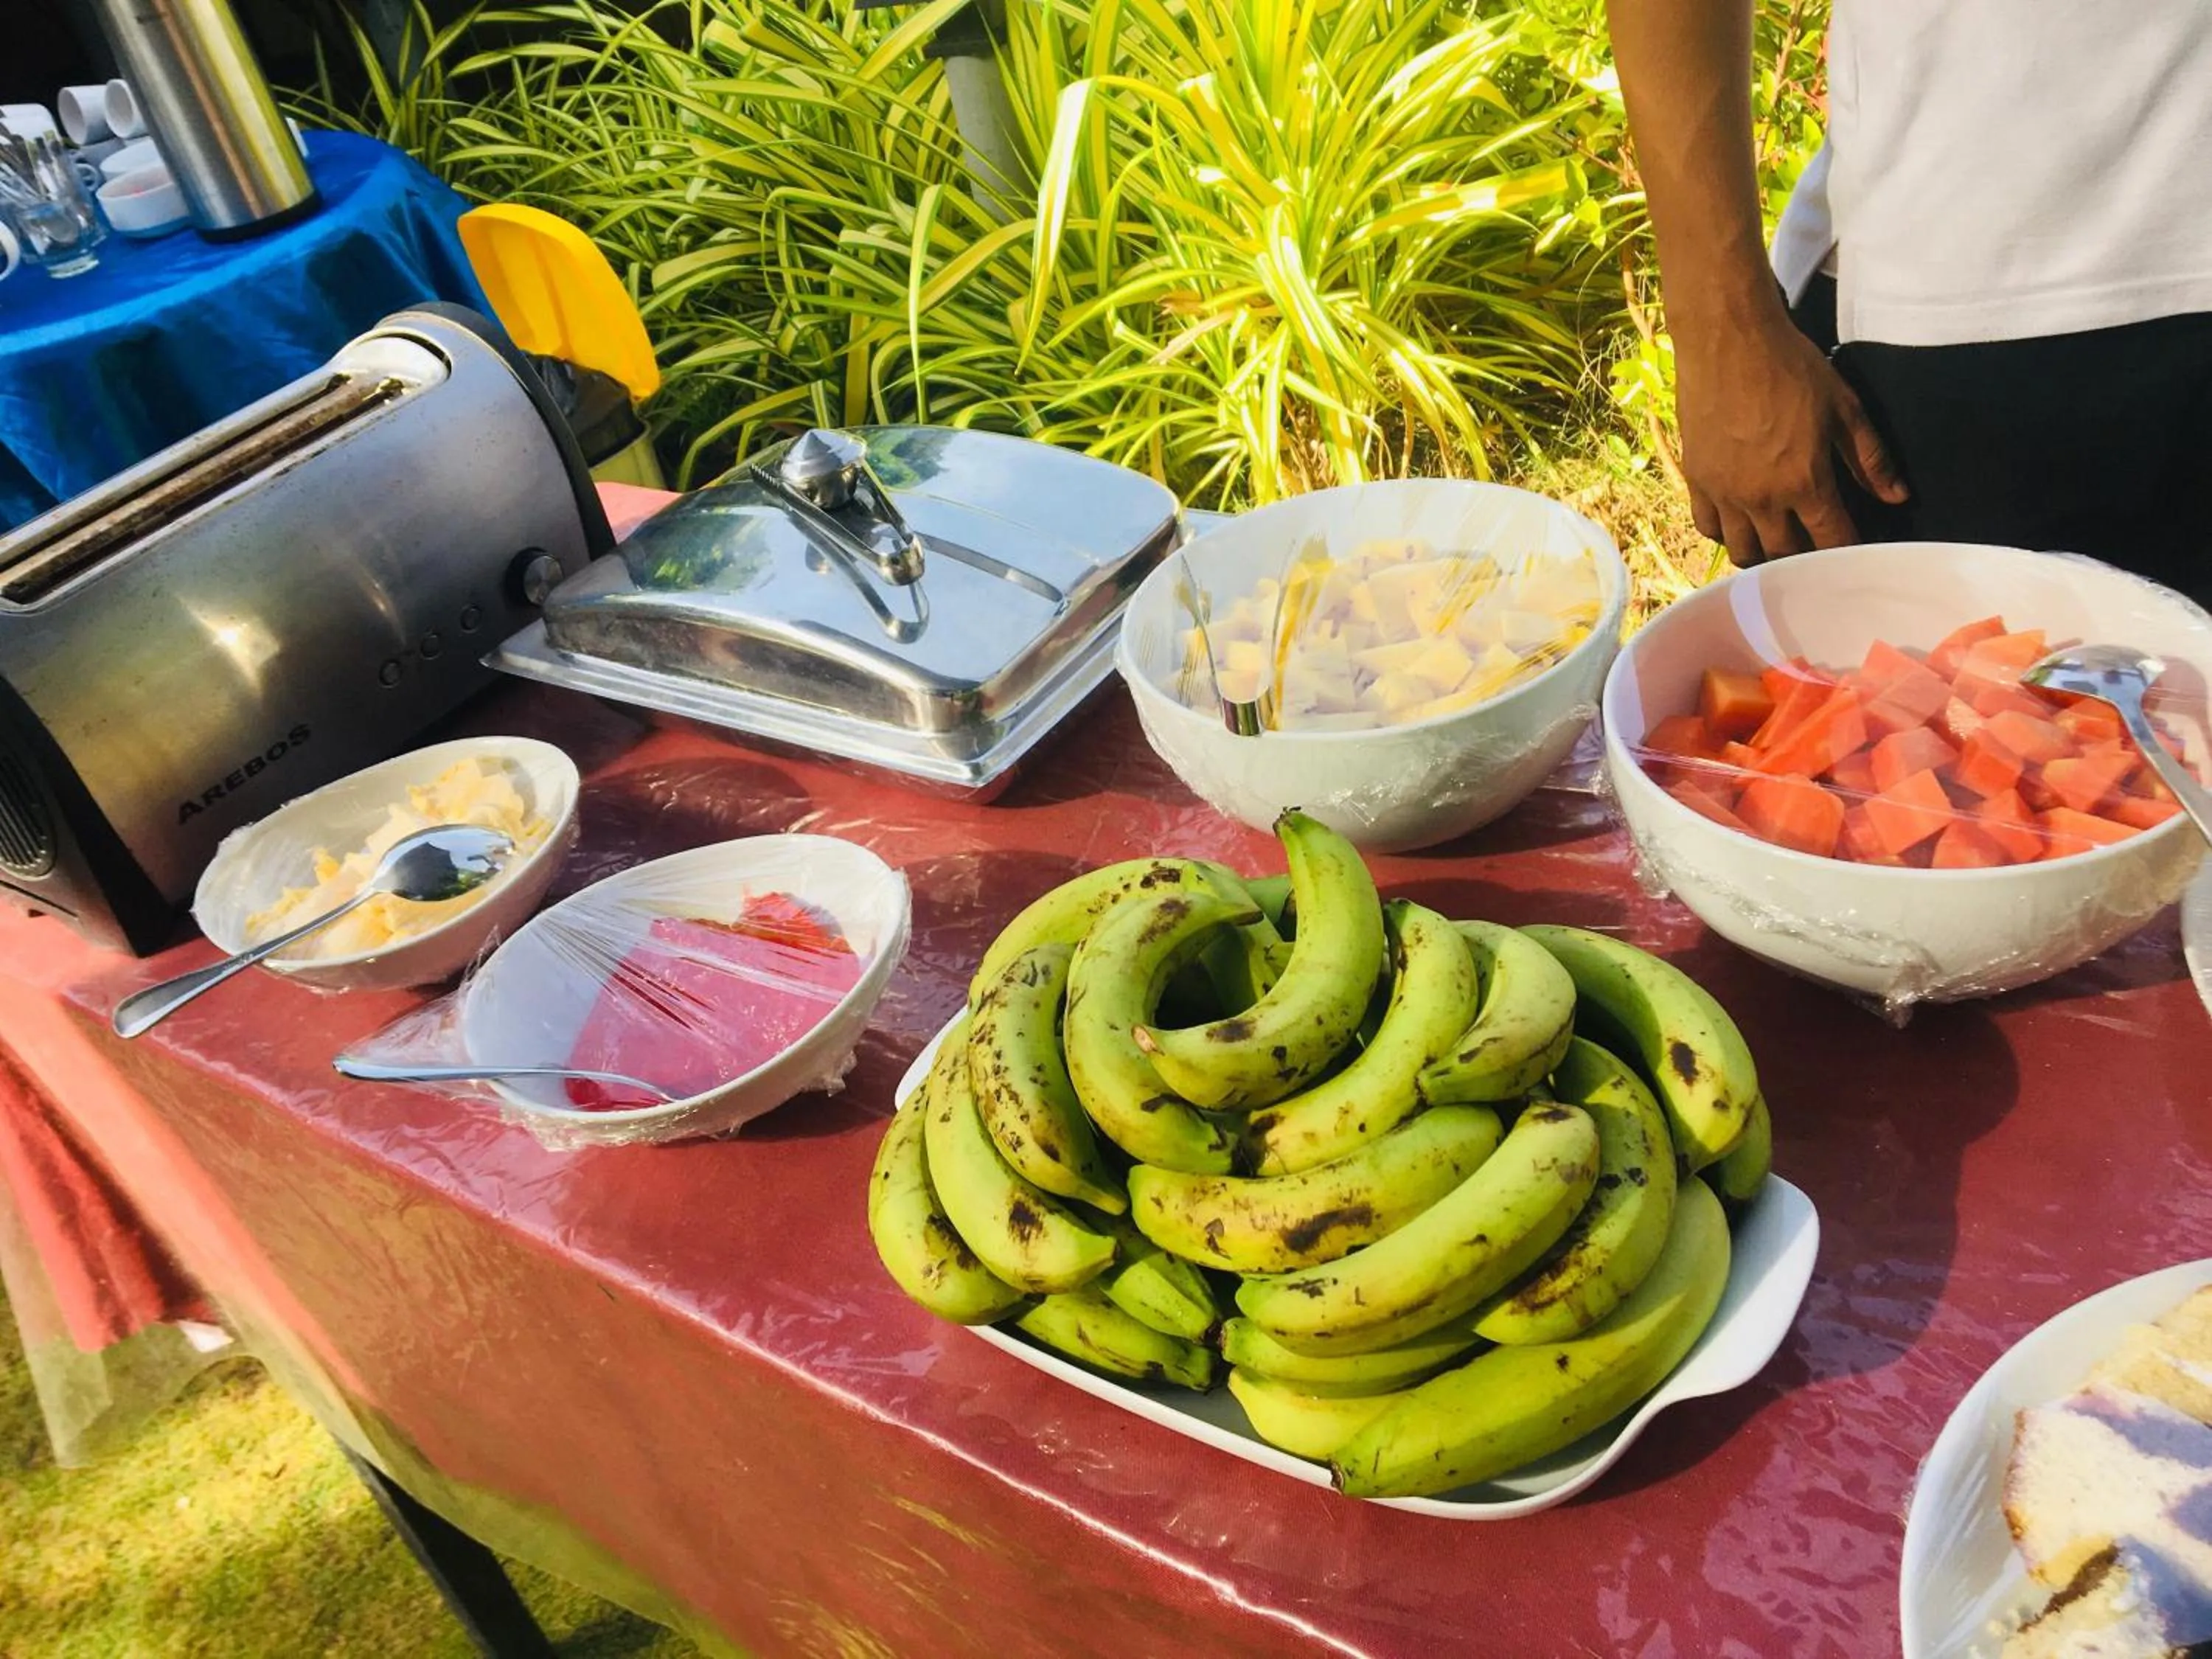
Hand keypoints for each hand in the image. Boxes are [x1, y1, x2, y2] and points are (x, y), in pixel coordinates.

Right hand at [1675, 308, 1909, 563]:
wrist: (1728, 339)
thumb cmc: (1789, 366)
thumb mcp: (1843, 407)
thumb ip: (1870, 458)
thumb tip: (1896, 496)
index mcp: (1804, 481)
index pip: (1832, 540)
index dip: (1847, 552)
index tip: (1854, 553)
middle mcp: (1762, 498)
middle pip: (1784, 556)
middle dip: (1804, 560)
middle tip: (1815, 548)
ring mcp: (1725, 493)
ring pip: (1742, 551)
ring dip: (1763, 555)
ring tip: (1775, 544)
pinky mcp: (1696, 480)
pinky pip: (1707, 527)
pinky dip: (1726, 533)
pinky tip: (1739, 522)